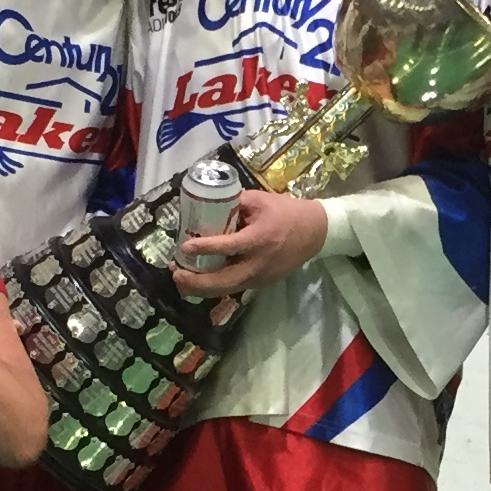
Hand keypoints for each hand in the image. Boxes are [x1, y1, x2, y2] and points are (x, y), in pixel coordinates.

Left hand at [171, 188, 327, 297]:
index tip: (184, 247)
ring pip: (226, 290)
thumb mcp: (261, 200)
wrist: (315, 232)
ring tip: (181, 281)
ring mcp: (261, 277)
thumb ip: (234, 202)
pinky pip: (234, 288)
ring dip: (201, 289)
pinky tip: (199, 282)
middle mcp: (259, 263)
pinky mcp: (261, 283)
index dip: (205, 248)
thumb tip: (206, 204)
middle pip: (223, 281)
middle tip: (175, 273)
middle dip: (196, 281)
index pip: (229, 247)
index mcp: (260, 239)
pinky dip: (214, 287)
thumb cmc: (287, 212)